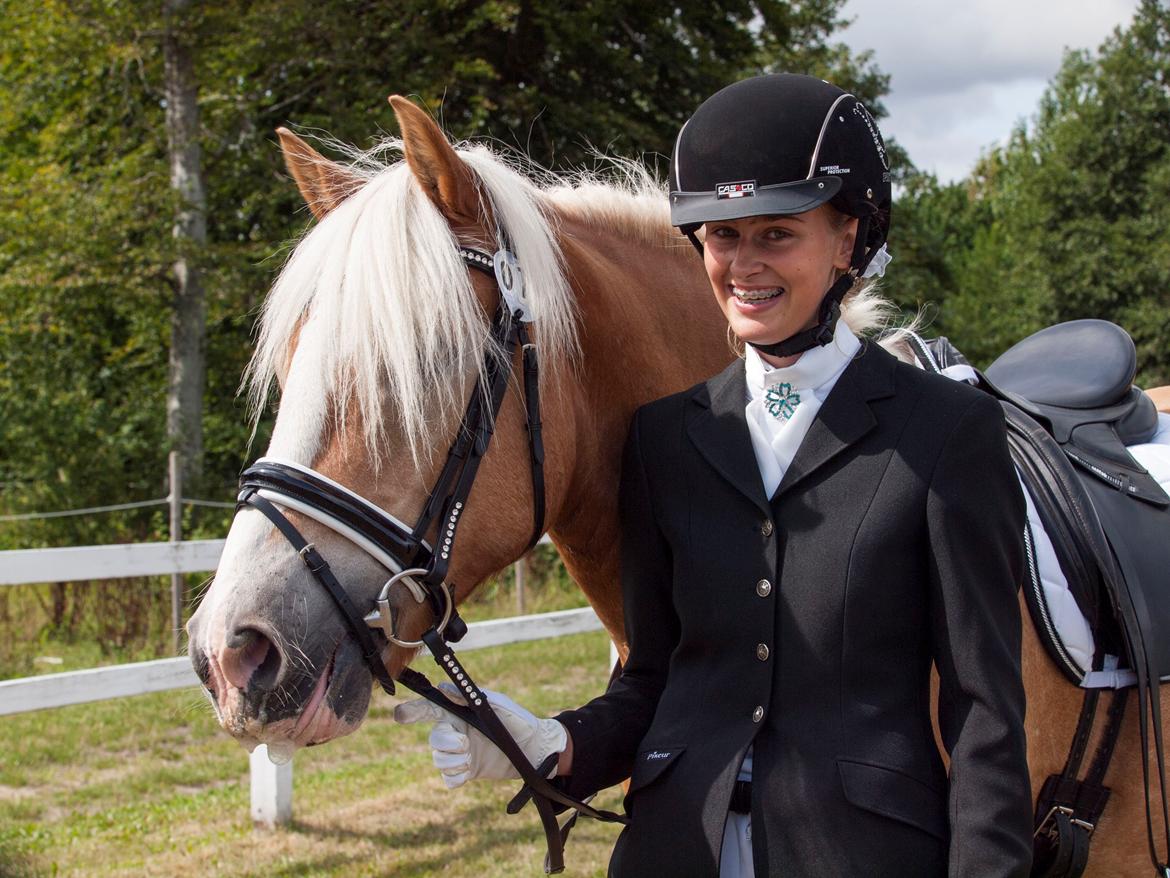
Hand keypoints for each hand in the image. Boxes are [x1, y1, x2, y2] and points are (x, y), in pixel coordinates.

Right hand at [394, 683, 567, 787]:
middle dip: (444, 743)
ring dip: (452, 761)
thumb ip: (469, 696)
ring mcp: (462, 753)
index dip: (412, 711)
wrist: (536, 749)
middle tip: (464, 744)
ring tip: (470, 758)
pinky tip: (468, 771)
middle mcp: (457, 731)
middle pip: (433, 739)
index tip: (399, 715)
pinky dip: (455, 776)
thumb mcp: (496, 704)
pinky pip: (448, 779)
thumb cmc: (517, 720)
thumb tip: (443, 687)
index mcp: (461, 712)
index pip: (431, 709)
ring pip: (439, 760)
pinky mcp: (468, 772)